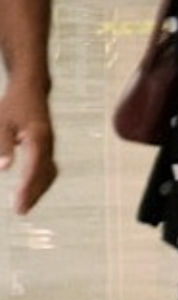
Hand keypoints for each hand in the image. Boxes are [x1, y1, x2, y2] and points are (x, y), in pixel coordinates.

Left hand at [0, 78, 54, 214]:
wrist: (31, 88)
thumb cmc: (13, 105)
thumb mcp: (1, 123)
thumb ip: (2, 145)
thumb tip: (3, 169)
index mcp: (38, 137)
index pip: (35, 168)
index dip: (27, 187)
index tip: (18, 203)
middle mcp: (48, 143)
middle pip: (45, 174)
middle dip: (34, 194)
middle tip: (21, 211)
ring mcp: (50, 145)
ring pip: (49, 172)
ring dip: (38, 190)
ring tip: (25, 205)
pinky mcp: (48, 146)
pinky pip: (49, 167)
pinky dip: (41, 181)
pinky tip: (31, 189)